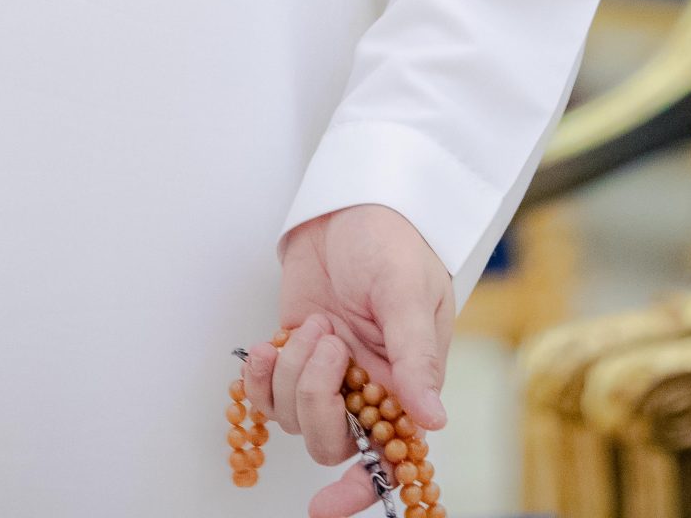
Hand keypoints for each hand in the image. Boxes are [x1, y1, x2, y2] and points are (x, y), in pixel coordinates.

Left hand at [241, 205, 453, 517]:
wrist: (354, 202)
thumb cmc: (394, 241)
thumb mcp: (407, 292)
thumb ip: (415, 356)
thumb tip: (432, 422)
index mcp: (406, 384)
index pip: (389, 458)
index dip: (359, 490)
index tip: (326, 506)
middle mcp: (366, 388)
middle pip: (331, 441)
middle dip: (317, 401)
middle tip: (327, 341)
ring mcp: (327, 372)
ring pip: (294, 416)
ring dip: (292, 374)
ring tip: (314, 322)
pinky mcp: (294, 351)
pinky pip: (266, 391)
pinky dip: (258, 376)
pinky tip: (263, 347)